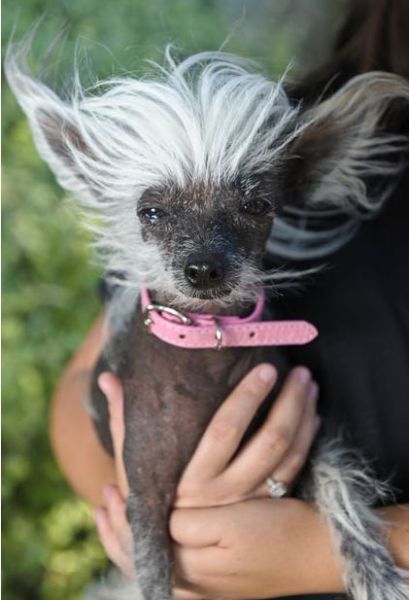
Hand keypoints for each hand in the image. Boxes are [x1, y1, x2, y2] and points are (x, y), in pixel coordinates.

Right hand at [95, 364, 320, 596]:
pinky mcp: (267, 506)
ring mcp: (251, 503)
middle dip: (289, 402)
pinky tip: (311, 415)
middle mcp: (225, 494)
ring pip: (290, 455)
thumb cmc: (154, 498)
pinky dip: (308, 439)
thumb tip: (107, 379)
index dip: (247, 397)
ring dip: (304, 416)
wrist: (177, 552)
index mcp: (192, 479)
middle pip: (269, 441)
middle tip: (299, 370)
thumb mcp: (134, 464)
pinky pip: (296, 470)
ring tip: (308, 384)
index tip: (265, 368)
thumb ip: (122, 420)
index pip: (224, 430)